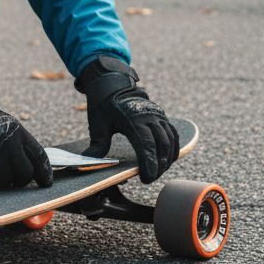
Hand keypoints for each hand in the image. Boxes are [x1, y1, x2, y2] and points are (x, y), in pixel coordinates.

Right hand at [0, 70, 52, 189]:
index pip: (39, 157)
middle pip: (24, 174)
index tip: (46, 183)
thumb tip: (30, 168)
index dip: (44, 173)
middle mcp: (8, 144)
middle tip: (12, 181)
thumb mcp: (5, 125)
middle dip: (19, 181)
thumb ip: (18, 144)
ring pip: (4, 182)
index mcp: (18, 132)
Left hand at [76, 55, 178, 183]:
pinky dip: (173, 148)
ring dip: (167, 159)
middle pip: (161, 146)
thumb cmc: (104, 104)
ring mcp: (158, 116)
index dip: (149, 164)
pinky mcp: (162, 116)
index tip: (147, 179)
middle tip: (150, 179)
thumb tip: (90, 161)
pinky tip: (168, 160)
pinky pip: (173, 134)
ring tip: (158, 172)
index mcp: (134, 120)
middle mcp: (150, 118)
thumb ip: (97, 144)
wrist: (113, 83)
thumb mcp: (98, 123)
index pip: (146, 146)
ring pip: (170, 141)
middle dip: (159, 166)